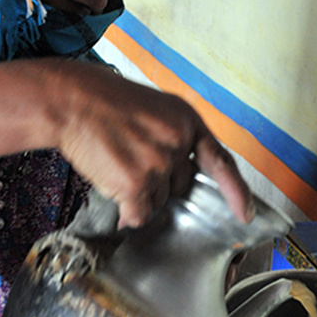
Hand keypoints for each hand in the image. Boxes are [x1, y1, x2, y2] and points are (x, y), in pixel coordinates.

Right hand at [54, 62, 253, 228]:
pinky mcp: (135, 184)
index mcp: (187, 121)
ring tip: (115, 162)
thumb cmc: (105, 102)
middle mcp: (178, 143)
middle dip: (159, 181)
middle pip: (180, 185)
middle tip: (129, 158)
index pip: (221, 162)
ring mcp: (157, 165)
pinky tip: (110, 183)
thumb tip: (176, 178)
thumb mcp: (153, 108)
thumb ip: (172, 137)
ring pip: (158, 200)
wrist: (71, 101)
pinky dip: (127, 210)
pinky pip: (139, 214)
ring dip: (138, 193)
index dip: (235, 191)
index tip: (245, 213)